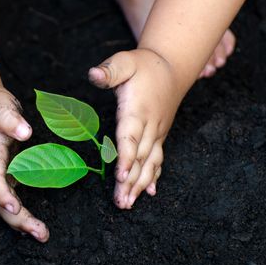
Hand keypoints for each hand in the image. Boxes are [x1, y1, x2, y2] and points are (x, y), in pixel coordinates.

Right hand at [0, 85, 49, 241]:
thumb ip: (9, 118)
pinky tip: (33, 228)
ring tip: (42, 235)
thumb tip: (25, 132)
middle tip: (40, 233)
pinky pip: (8, 203)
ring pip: (2, 207)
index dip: (2, 194)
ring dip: (21, 224)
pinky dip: (20, 217)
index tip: (14, 206)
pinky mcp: (0, 180)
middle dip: (18, 219)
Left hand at [89, 49, 182, 208]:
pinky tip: (148, 193)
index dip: (126, 157)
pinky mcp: (159, 136)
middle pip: (139, 158)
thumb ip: (110, 70)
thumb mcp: (125, 61)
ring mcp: (157, 133)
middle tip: (121, 203)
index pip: (131, 137)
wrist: (172, 67)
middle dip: (130, 182)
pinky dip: (153, 177)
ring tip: (128, 204)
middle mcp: (150, 126)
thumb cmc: (144, 65)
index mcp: (138, 110)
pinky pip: (157, 159)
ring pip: (149, 163)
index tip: (121, 176)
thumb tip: (93, 74)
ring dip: (139, 185)